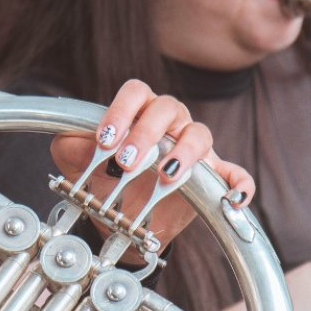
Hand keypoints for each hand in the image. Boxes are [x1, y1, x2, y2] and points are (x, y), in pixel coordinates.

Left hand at [48, 80, 253, 245]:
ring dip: (183, 152)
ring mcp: (193, 149)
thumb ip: (71, 144)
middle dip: (145, 134)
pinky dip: (239, 183)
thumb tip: (82, 142)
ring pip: (200, 134)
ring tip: (166, 174)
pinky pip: (234, 174)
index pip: (135, 92)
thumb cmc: (101, 177)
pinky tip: (232, 196)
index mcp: (138, 110)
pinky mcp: (211, 178)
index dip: (120, 111)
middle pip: (167, 108)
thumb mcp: (75, 160)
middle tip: (126, 163)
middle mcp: (169, 122)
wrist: (118, 217)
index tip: (105, 141)